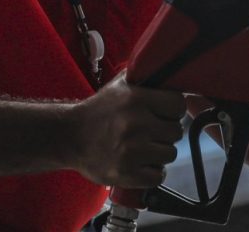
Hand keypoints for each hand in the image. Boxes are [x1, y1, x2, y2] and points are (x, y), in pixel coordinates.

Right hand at [68, 71, 185, 188]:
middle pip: (176, 131)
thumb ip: (146, 77)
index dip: (175, 109)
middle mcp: (136, 124)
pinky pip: (157, 177)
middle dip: (167, 131)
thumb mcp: (121, 84)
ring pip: (170, 154)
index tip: (167, 113)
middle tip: (154, 131)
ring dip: (161, 152)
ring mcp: (131, 151)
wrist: (70, 136)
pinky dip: (153, 173)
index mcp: (137, 99)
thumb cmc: (100, 109)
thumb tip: (171, 72)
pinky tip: (143, 164)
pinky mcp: (125, 173)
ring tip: (147, 148)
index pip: (178, 104)